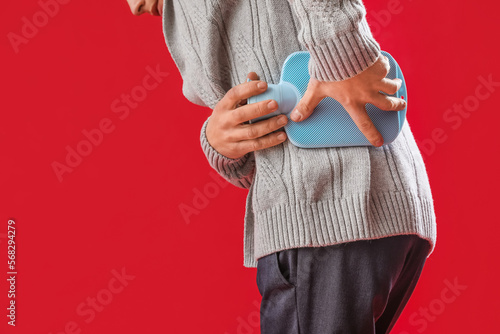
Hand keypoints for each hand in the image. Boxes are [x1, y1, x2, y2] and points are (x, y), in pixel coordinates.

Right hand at [206, 72, 287, 158]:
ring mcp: (231, 136)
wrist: (212, 143)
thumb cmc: (226, 118)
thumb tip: (253, 74)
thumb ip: (242, 91)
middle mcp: (225, 121)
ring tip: (283, 119)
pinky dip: (270, 141)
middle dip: (260, 108)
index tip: (264, 85)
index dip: (249, 88)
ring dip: (269, 125)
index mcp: (223, 106)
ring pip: (251, 131)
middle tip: (276, 103)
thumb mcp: (229, 104)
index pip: (234, 94)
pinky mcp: (237, 149)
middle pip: (243, 114)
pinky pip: (256, 145)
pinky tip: (282, 135)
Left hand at [290, 55, 405, 146]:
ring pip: (391, 87)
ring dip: (395, 87)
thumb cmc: (327, 68)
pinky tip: (383, 65)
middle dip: (396, 106)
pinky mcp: (379, 64)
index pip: (364, 123)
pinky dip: (386, 68)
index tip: (380, 142)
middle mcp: (368, 93)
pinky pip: (386, 68)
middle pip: (387, 104)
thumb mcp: (315, 88)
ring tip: (396, 85)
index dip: (372, 134)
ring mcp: (376, 78)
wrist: (339, 47)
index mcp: (352, 101)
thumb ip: (307, 104)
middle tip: (400, 105)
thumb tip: (295, 118)